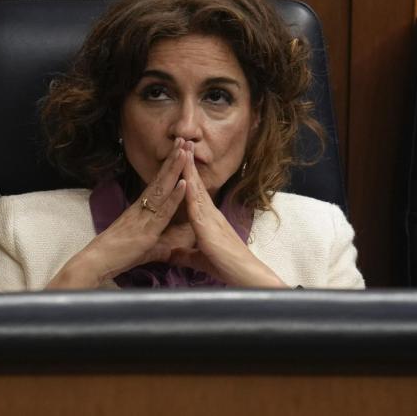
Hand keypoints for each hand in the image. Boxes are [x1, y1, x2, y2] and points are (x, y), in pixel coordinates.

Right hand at [47, 138, 187, 288]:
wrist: (98, 261)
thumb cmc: (118, 255)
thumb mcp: (144, 249)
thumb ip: (156, 245)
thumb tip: (167, 248)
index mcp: (142, 209)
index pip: (159, 184)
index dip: (169, 168)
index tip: (178, 151)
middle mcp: (143, 208)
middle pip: (161, 180)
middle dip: (173, 160)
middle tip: (184, 139)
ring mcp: (145, 216)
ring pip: (163, 188)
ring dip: (175, 169)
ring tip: (184, 151)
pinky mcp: (147, 229)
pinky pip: (163, 209)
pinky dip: (174, 196)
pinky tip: (184, 183)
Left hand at [180, 142, 287, 287]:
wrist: (244, 275)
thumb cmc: (226, 266)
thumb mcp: (198, 259)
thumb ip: (185, 254)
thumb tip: (172, 253)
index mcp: (207, 219)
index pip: (194, 192)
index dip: (187, 174)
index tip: (180, 157)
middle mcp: (210, 214)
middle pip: (195, 184)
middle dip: (188, 163)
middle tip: (181, 141)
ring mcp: (210, 218)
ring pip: (196, 190)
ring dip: (188, 170)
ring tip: (182, 150)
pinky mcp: (209, 228)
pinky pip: (197, 207)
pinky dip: (190, 193)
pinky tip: (185, 180)